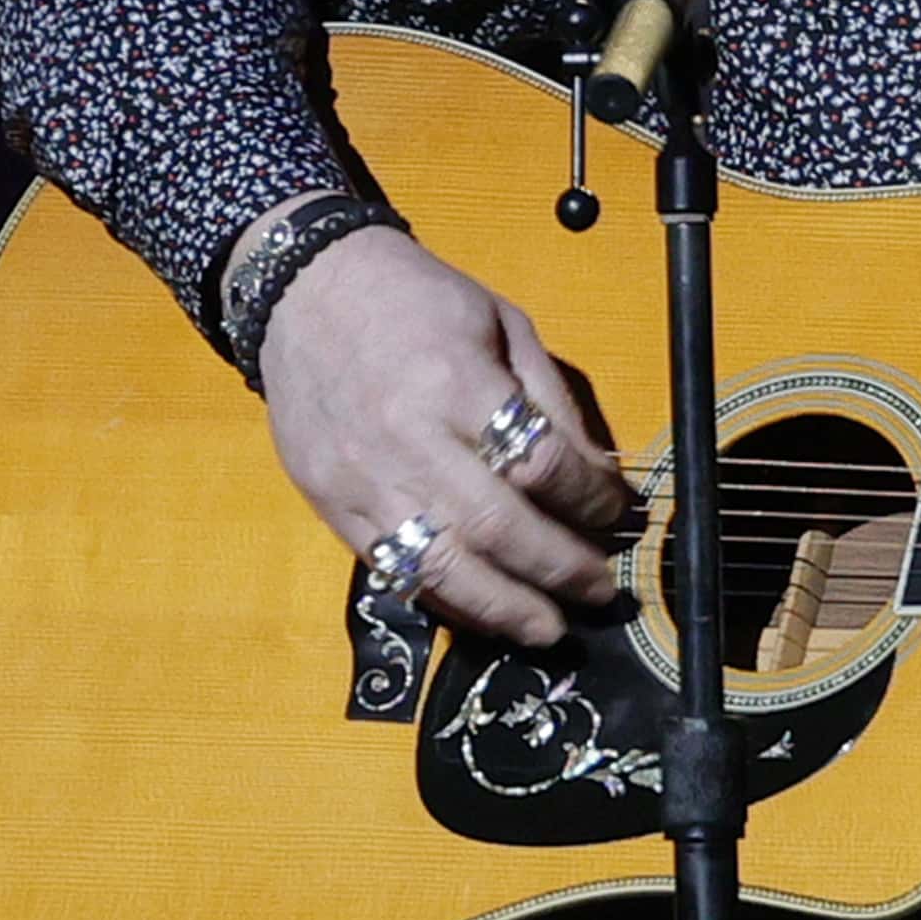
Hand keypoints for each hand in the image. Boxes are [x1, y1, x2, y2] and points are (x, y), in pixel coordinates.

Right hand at [259, 222, 628, 646]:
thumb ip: (551, 402)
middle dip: (558, 568)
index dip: (590, 500)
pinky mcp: (331, 506)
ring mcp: (363, 481)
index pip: (540, 464)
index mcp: (455, 383)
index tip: (616, 514)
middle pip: (496, 528)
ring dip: (504, 609)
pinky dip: (445, 600)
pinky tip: (483, 612)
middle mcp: (408, 441)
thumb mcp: (503, 324)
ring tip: (548, 629)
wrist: (304, 291)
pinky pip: (393, 570)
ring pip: (441, 568)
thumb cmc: (415, 301)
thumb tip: (597, 479)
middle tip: (599, 590)